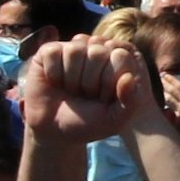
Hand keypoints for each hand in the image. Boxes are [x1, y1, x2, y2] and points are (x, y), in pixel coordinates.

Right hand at [23, 38, 139, 141]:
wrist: (55, 131)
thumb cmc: (87, 123)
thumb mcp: (115, 119)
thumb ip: (130, 102)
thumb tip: (129, 78)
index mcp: (116, 63)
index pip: (120, 56)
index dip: (110, 81)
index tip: (103, 99)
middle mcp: (95, 51)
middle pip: (97, 52)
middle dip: (90, 81)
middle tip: (84, 95)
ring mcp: (72, 49)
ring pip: (75, 50)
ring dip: (71, 78)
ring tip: (70, 89)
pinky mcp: (49, 52)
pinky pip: (53, 52)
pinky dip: (54, 73)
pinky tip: (55, 82)